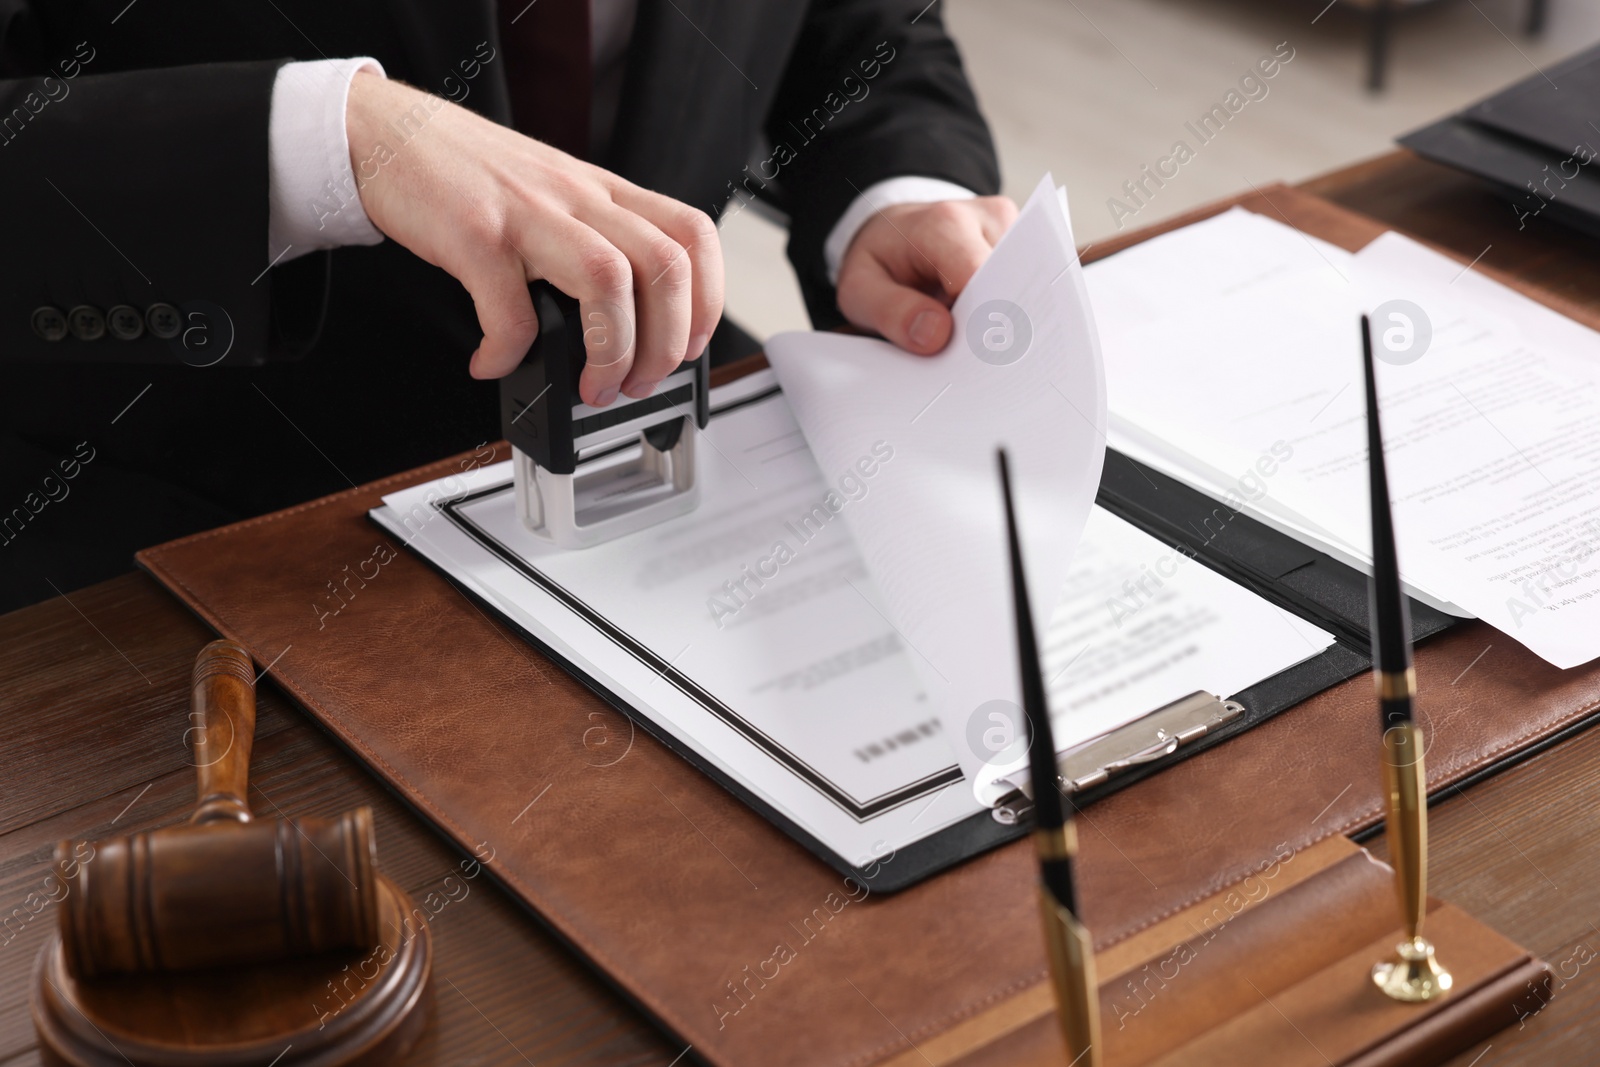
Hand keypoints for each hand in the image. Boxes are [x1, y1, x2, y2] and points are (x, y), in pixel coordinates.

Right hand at [345, 72, 723, 405]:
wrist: (388, 132)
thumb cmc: (469, 174)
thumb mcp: (551, 194)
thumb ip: (590, 243)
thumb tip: (621, 324)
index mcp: (602, 192)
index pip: (690, 236)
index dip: (706, 299)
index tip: (689, 346)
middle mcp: (575, 198)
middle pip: (665, 266)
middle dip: (664, 344)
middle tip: (637, 382)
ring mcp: (527, 214)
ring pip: (609, 282)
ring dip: (610, 352)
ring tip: (589, 386)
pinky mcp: (473, 235)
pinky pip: (510, 311)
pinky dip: (509, 353)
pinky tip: (495, 361)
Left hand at [836, 197, 1017, 354]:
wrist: (892, 234)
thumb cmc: (879, 264)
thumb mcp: (859, 291)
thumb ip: (892, 313)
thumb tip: (937, 335)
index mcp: (944, 224)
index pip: (978, 279)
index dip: (977, 323)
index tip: (965, 359)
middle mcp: (986, 218)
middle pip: (1009, 284)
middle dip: (991, 327)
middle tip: (966, 360)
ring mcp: (1009, 229)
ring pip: (1021, 288)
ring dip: (998, 319)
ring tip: (967, 335)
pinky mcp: (1022, 242)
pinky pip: (1024, 285)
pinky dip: (1004, 311)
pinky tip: (983, 322)